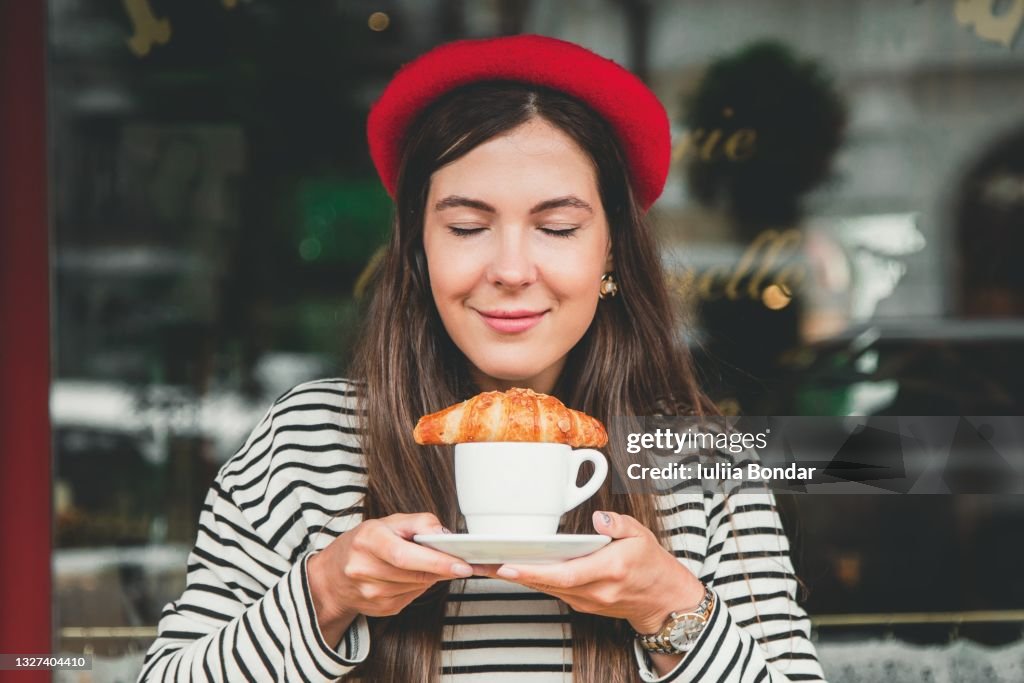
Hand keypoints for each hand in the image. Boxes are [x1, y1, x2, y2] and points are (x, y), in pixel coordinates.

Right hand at [307, 513, 474, 641]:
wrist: (333, 576)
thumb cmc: (364, 543)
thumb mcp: (388, 522)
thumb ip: (419, 523)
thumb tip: (446, 536)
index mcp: (367, 540)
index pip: (405, 555)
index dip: (436, 561)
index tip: (463, 565)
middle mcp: (364, 569)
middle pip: (415, 574)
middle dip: (441, 569)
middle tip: (461, 563)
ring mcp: (370, 594)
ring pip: (417, 587)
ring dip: (430, 576)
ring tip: (427, 563)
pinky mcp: (379, 609)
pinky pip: (412, 597)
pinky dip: (419, 586)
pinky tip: (411, 576)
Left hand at [475, 511, 704, 632]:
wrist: (664, 602)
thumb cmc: (653, 566)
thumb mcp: (642, 536)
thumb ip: (619, 524)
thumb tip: (599, 518)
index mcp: (609, 571)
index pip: (565, 574)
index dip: (533, 571)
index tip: (507, 564)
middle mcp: (595, 591)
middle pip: (546, 584)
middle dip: (512, 573)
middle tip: (481, 562)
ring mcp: (587, 602)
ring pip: (546, 589)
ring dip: (518, 577)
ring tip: (488, 563)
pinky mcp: (582, 604)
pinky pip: (553, 591)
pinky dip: (533, 580)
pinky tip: (515, 569)